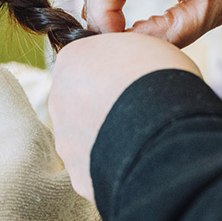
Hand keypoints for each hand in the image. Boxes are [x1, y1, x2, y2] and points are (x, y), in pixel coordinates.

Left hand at [49, 32, 200, 200]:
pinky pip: (98, 168)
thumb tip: (127, 64)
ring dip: (109, 138)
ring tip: (145, 139)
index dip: (114, 72)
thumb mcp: (145, 45)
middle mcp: (58, 100)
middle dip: (106, 107)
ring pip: (88, 138)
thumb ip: (124, 52)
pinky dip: (116, 166)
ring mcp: (66, 140)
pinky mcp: (79, 174)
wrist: (163, 131)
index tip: (137, 78)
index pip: (85, 62)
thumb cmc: (160, 79)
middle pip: (81, 101)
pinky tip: (140, 161)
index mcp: (71, 61)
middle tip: (141, 111)